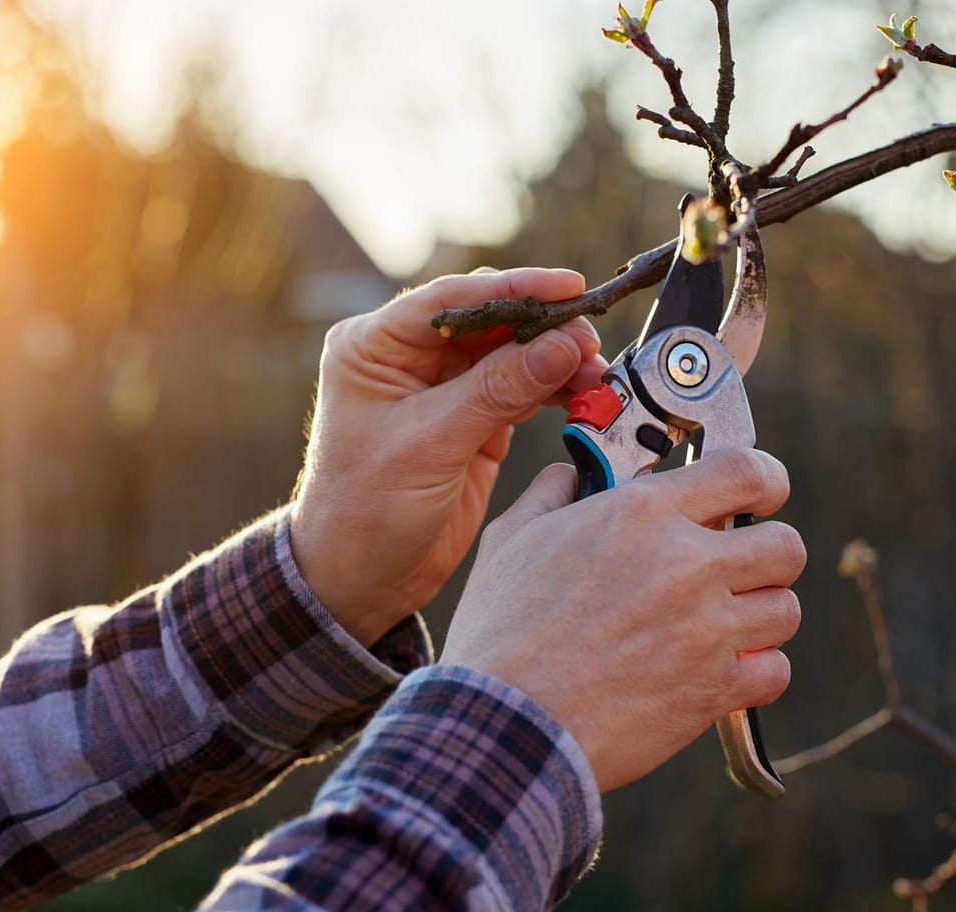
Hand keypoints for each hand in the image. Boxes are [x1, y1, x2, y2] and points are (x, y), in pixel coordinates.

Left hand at [289, 268, 605, 644]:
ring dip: (557, 361)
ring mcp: (445, 390)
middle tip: (590, 341)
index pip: (453, 299)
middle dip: (544, 327)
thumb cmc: (365, 511)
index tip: (569, 287)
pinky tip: (584, 394)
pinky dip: (555, 391)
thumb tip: (562, 347)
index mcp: (375, 347)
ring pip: (514, 355)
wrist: (360, 580)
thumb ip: (496, 391)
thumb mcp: (429, 444)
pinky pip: (524, 392)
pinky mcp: (474, 422)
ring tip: (596, 373)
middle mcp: (410, 359)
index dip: (515, 288)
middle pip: (491, 322)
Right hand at [440, 449, 805, 791]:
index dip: (767, 482)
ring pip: (784, 610)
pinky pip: (775, 671)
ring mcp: (707, 629)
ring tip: (719, 629)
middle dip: (767, 558)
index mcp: (642, 513)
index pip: (748, 472)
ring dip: (759, 618)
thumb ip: (552, 494)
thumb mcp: (510, 539)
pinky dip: (755, 674)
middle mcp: (686, 563)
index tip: (761, 498)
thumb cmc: (499, 632)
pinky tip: (717, 674)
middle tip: (735, 574)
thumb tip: (572, 475)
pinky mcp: (714, 689)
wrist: (504, 723)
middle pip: (786, 546)